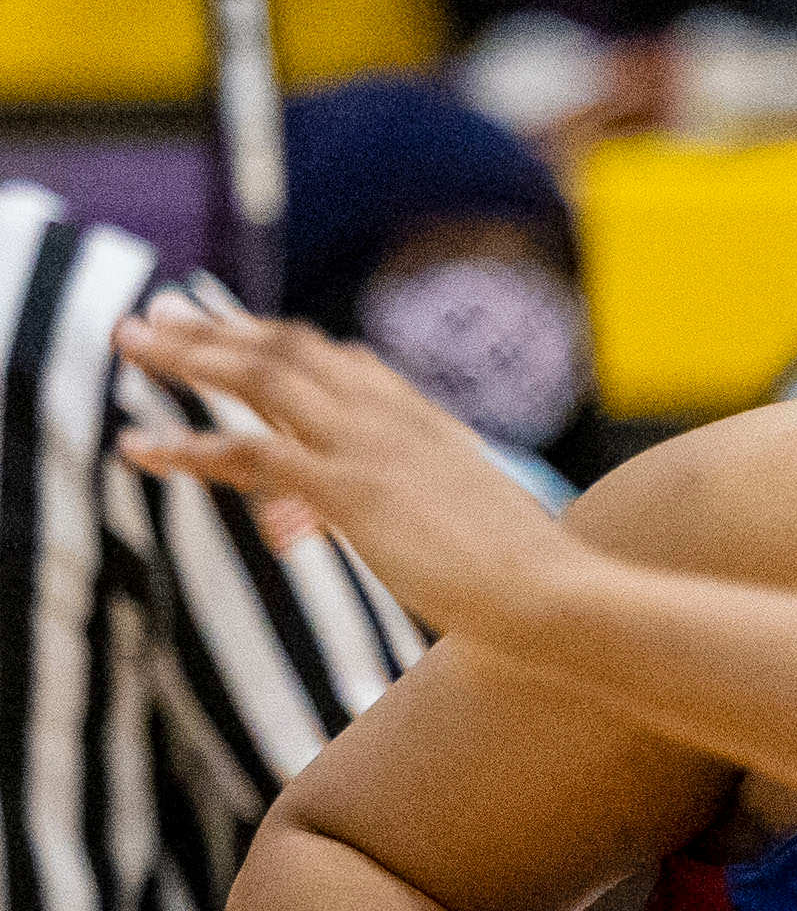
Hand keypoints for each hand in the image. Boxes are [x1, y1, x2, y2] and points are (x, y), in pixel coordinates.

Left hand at [110, 293, 593, 643]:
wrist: (555, 595)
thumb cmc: (535, 577)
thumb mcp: (484, 520)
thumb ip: (444, 498)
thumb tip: (432, 508)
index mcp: (427, 424)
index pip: (343, 362)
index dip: (280, 340)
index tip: (235, 327)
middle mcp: (394, 418)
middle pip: (291, 350)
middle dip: (219, 328)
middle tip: (157, 316)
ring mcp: (370, 447)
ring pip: (261, 377)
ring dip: (188, 355)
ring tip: (128, 342)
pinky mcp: (348, 488)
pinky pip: (250, 454)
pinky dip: (187, 447)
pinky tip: (138, 448)